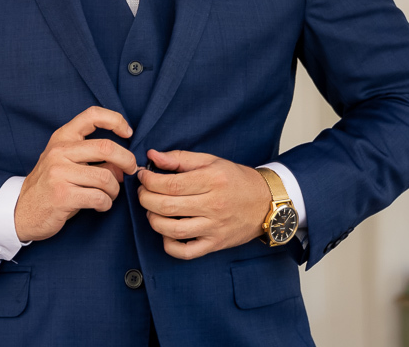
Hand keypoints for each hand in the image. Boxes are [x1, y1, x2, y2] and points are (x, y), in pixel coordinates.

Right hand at [14, 106, 137, 242]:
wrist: (22, 211)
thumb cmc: (50, 186)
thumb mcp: (67, 164)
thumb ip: (94, 159)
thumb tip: (124, 164)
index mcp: (62, 138)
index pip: (92, 115)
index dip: (115, 120)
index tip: (127, 132)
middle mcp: (59, 151)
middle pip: (106, 147)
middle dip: (127, 160)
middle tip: (131, 170)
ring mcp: (59, 173)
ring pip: (106, 177)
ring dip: (114, 190)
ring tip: (109, 195)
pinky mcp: (62, 195)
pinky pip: (98, 197)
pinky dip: (106, 204)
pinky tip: (100, 205)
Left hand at [137, 148, 270, 259]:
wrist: (266, 202)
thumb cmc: (236, 179)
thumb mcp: (211, 161)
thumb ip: (180, 158)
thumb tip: (152, 156)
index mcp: (212, 180)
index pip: (171, 184)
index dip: (150, 181)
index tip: (143, 176)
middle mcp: (213, 205)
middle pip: (167, 206)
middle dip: (146, 199)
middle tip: (143, 192)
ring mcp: (214, 227)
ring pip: (173, 230)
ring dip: (153, 220)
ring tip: (151, 210)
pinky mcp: (215, 244)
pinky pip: (186, 252)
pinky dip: (169, 245)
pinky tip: (166, 233)